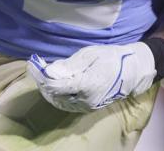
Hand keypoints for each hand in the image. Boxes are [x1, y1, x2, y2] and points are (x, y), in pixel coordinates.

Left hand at [28, 42, 155, 111]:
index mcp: (87, 85)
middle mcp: (85, 100)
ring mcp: (86, 106)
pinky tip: (54, 84)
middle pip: (54, 95)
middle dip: (42, 82)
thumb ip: (69, 65)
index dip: (41, 76)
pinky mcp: (87, 108)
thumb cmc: (111, 58)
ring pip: (58, 101)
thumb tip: (50, 71)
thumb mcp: (90, 55)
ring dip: (48, 89)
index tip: (32, 65)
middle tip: (36, 68)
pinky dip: (56, 95)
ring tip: (42, 75)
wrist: (131, 71)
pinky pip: (66, 104)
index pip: (55, 85)